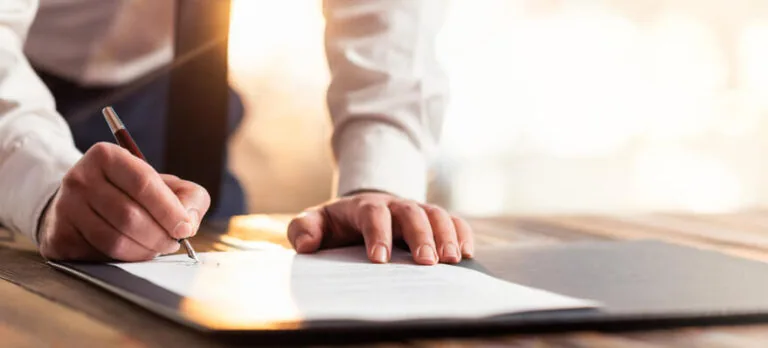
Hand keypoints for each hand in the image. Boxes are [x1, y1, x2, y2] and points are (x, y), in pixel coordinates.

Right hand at [38, 143, 209, 260]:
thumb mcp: (164, 184)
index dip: (169, 210)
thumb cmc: (132, 194)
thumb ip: (189, 197)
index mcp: (106, 156)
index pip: (143, 183)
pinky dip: (124, 261)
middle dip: (159, 236)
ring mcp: (64, 208)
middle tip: (172, 243)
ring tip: (156, 248)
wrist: (83, 204)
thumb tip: (189, 223)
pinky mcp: (58, 237)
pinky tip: (132, 252)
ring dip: (144, 251)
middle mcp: (79, 178)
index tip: (185, 228)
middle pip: (129, 216)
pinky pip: (99, 257)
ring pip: (114, 241)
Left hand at [287, 192, 473, 264]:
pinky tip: (467, 254)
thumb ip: (304, 230)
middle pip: (411, 212)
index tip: (380, 260)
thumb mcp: (315, 222)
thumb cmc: (336, 224)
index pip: (373, 214)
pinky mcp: (431, 220)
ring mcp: (415, 210)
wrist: (358, 210)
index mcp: (363, 205)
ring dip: (445, 236)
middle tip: (426, 262)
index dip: (378, 234)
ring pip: (435, 214)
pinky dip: (462, 234)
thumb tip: (307, 244)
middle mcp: (393, 204)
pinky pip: (452, 221)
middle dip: (420, 236)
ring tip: (452, 260)